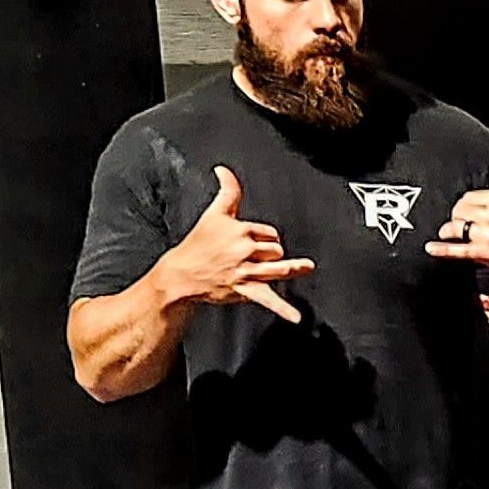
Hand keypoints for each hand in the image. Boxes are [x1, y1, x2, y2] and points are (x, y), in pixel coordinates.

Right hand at [167, 167, 314, 322]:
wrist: (182, 273)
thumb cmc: (198, 245)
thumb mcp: (214, 214)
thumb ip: (226, 192)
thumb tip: (224, 170)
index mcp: (241, 231)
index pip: (268, 233)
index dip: (267, 237)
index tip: (258, 242)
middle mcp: (245, 250)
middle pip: (276, 250)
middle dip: (273, 253)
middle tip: (262, 257)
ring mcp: (246, 272)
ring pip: (278, 268)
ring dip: (293, 268)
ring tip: (306, 267)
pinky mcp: (244, 290)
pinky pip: (268, 299)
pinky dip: (283, 309)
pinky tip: (296, 318)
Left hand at [426, 145, 488, 281]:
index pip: (469, 197)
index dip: (467, 204)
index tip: (470, 209)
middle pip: (459, 211)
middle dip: (458, 216)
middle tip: (462, 221)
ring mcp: (487, 236)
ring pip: (456, 227)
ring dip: (450, 230)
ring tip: (449, 232)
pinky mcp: (485, 254)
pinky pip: (458, 250)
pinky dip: (442, 249)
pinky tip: (431, 248)